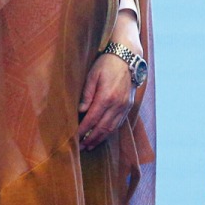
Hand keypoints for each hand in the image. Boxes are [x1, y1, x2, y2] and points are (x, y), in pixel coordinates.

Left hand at [78, 11, 141, 150]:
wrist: (128, 57)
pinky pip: (119, 123)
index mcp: (106, 97)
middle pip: (102, 128)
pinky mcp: (129, 106)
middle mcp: (117, 104)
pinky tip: (103, 135)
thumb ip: (86, 95)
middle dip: (90, 139)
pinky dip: (110, 132)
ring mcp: (125, 106)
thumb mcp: (92, 76)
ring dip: (100, 138)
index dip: (83, 130)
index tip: (74, 138)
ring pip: (112, 128)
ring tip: (90, 145)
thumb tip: (80, 111)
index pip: (92, 119)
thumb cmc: (107, 64)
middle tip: (81, 147)